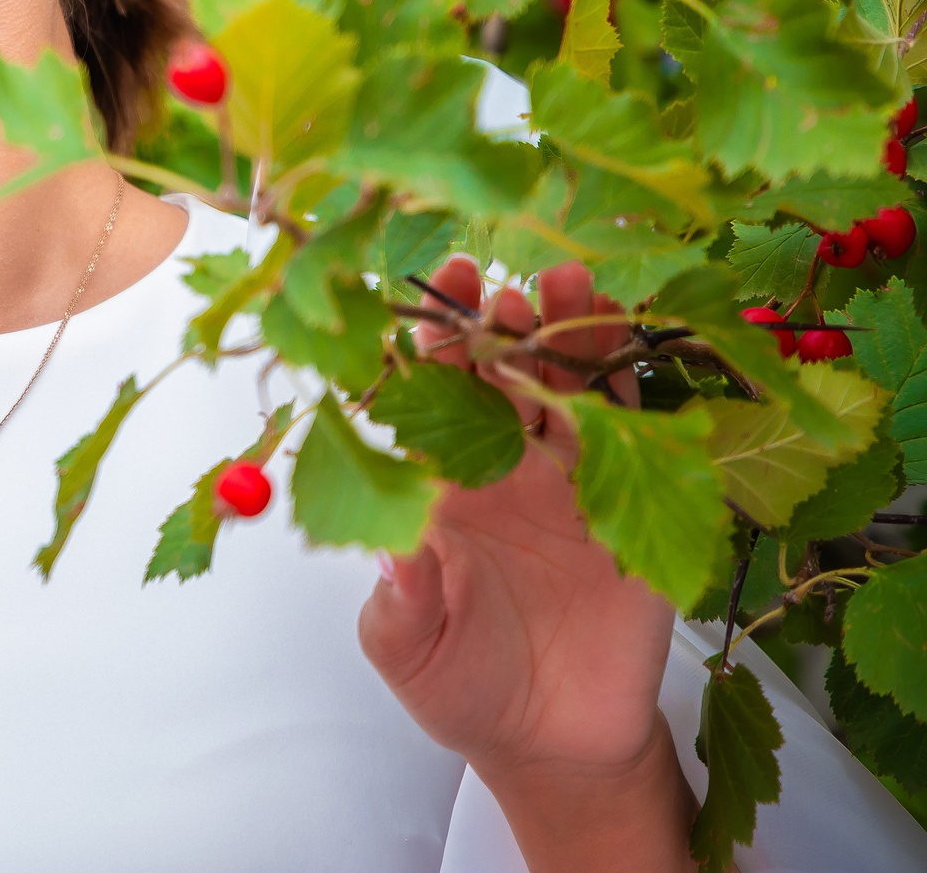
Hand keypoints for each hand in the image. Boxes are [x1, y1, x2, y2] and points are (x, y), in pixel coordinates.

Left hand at [356, 256, 695, 870]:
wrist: (552, 742)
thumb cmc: (458, 683)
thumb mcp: (407, 646)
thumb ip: (399, 597)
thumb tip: (389, 547)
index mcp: (438, 483)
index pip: (429, 392)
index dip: (432, 340)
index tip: (435, 294)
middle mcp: (501, 468)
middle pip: (501, 375)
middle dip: (501, 325)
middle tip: (502, 290)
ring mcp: (568, 484)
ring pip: (568, 389)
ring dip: (568, 336)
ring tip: (569, 283)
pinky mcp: (633, 512)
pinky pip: (637, 437)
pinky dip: (632, 390)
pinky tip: (625, 344)